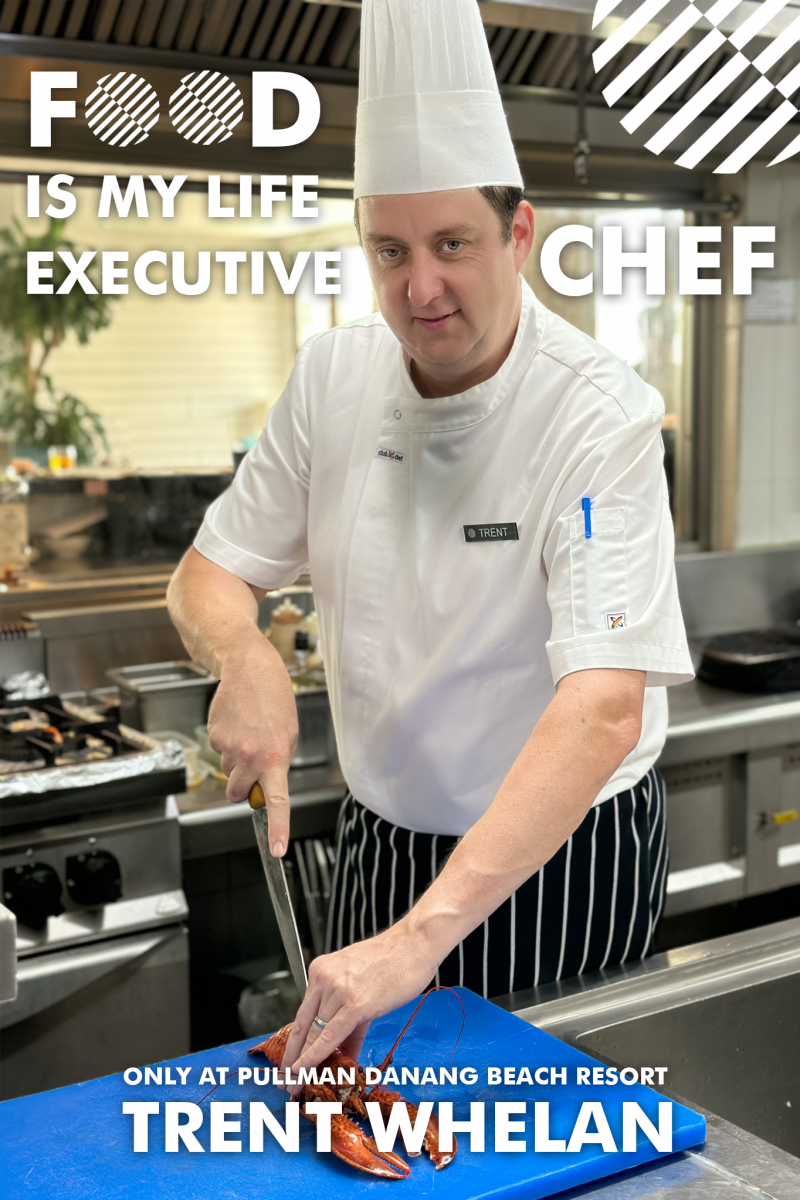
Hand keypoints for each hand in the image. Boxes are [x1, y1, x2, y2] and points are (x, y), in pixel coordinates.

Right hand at [207, 636, 297, 855]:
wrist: (249, 669)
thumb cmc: (275, 700)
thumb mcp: (289, 734)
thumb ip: (279, 763)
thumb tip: (264, 788)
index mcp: (276, 758)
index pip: (277, 802)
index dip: (277, 828)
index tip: (276, 850)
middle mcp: (251, 757)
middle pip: (239, 793)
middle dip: (243, 787)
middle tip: (253, 764)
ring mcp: (229, 748)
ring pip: (229, 771)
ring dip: (237, 760)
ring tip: (249, 732)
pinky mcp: (214, 737)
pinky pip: (220, 752)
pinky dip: (227, 743)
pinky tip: (237, 723)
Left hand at [280, 921, 440, 1084]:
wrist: (415, 944)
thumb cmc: (394, 961)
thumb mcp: (362, 987)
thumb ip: (351, 1021)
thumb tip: (345, 1049)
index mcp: (322, 971)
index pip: (303, 1014)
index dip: (294, 1043)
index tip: (289, 1063)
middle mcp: (323, 978)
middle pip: (302, 1025)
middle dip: (292, 1057)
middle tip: (285, 1080)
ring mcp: (337, 990)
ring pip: (314, 1033)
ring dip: (303, 1063)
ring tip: (296, 1084)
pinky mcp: (354, 1004)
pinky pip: (329, 1036)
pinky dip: (315, 1056)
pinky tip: (306, 1070)